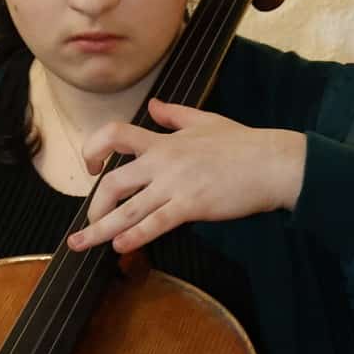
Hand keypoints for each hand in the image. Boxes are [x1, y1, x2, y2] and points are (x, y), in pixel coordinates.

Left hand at [65, 101, 306, 256]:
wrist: (272, 163)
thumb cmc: (244, 144)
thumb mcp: (205, 120)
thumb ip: (174, 114)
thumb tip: (153, 105)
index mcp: (164, 141)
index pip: (116, 135)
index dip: (94, 149)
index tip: (90, 167)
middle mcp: (163, 162)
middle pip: (113, 183)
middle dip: (94, 208)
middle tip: (87, 225)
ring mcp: (176, 185)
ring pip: (128, 209)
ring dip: (100, 231)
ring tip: (81, 245)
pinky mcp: (192, 205)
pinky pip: (155, 223)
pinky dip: (134, 237)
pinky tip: (120, 248)